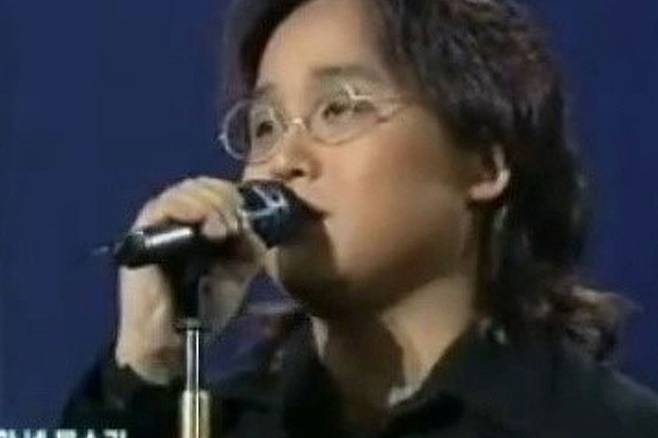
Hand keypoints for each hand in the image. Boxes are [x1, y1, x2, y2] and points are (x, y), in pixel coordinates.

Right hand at [114, 177, 266, 383]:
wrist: (173, 341)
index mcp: (196, 224)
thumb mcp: (236, 273)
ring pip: (186, 191)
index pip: (214, 190)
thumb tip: (251, 224)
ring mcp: (156, 224)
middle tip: (235, 227)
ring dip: (212, 205)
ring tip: (224, 231)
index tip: (246, 220)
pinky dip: (190, 209)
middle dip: (225, 200)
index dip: (232, 197)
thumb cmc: (202, 309)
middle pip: (201, 185)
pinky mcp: (142, 234)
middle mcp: (174, 218)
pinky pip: (164, 206)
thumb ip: (247, 247)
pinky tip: (208, 228)